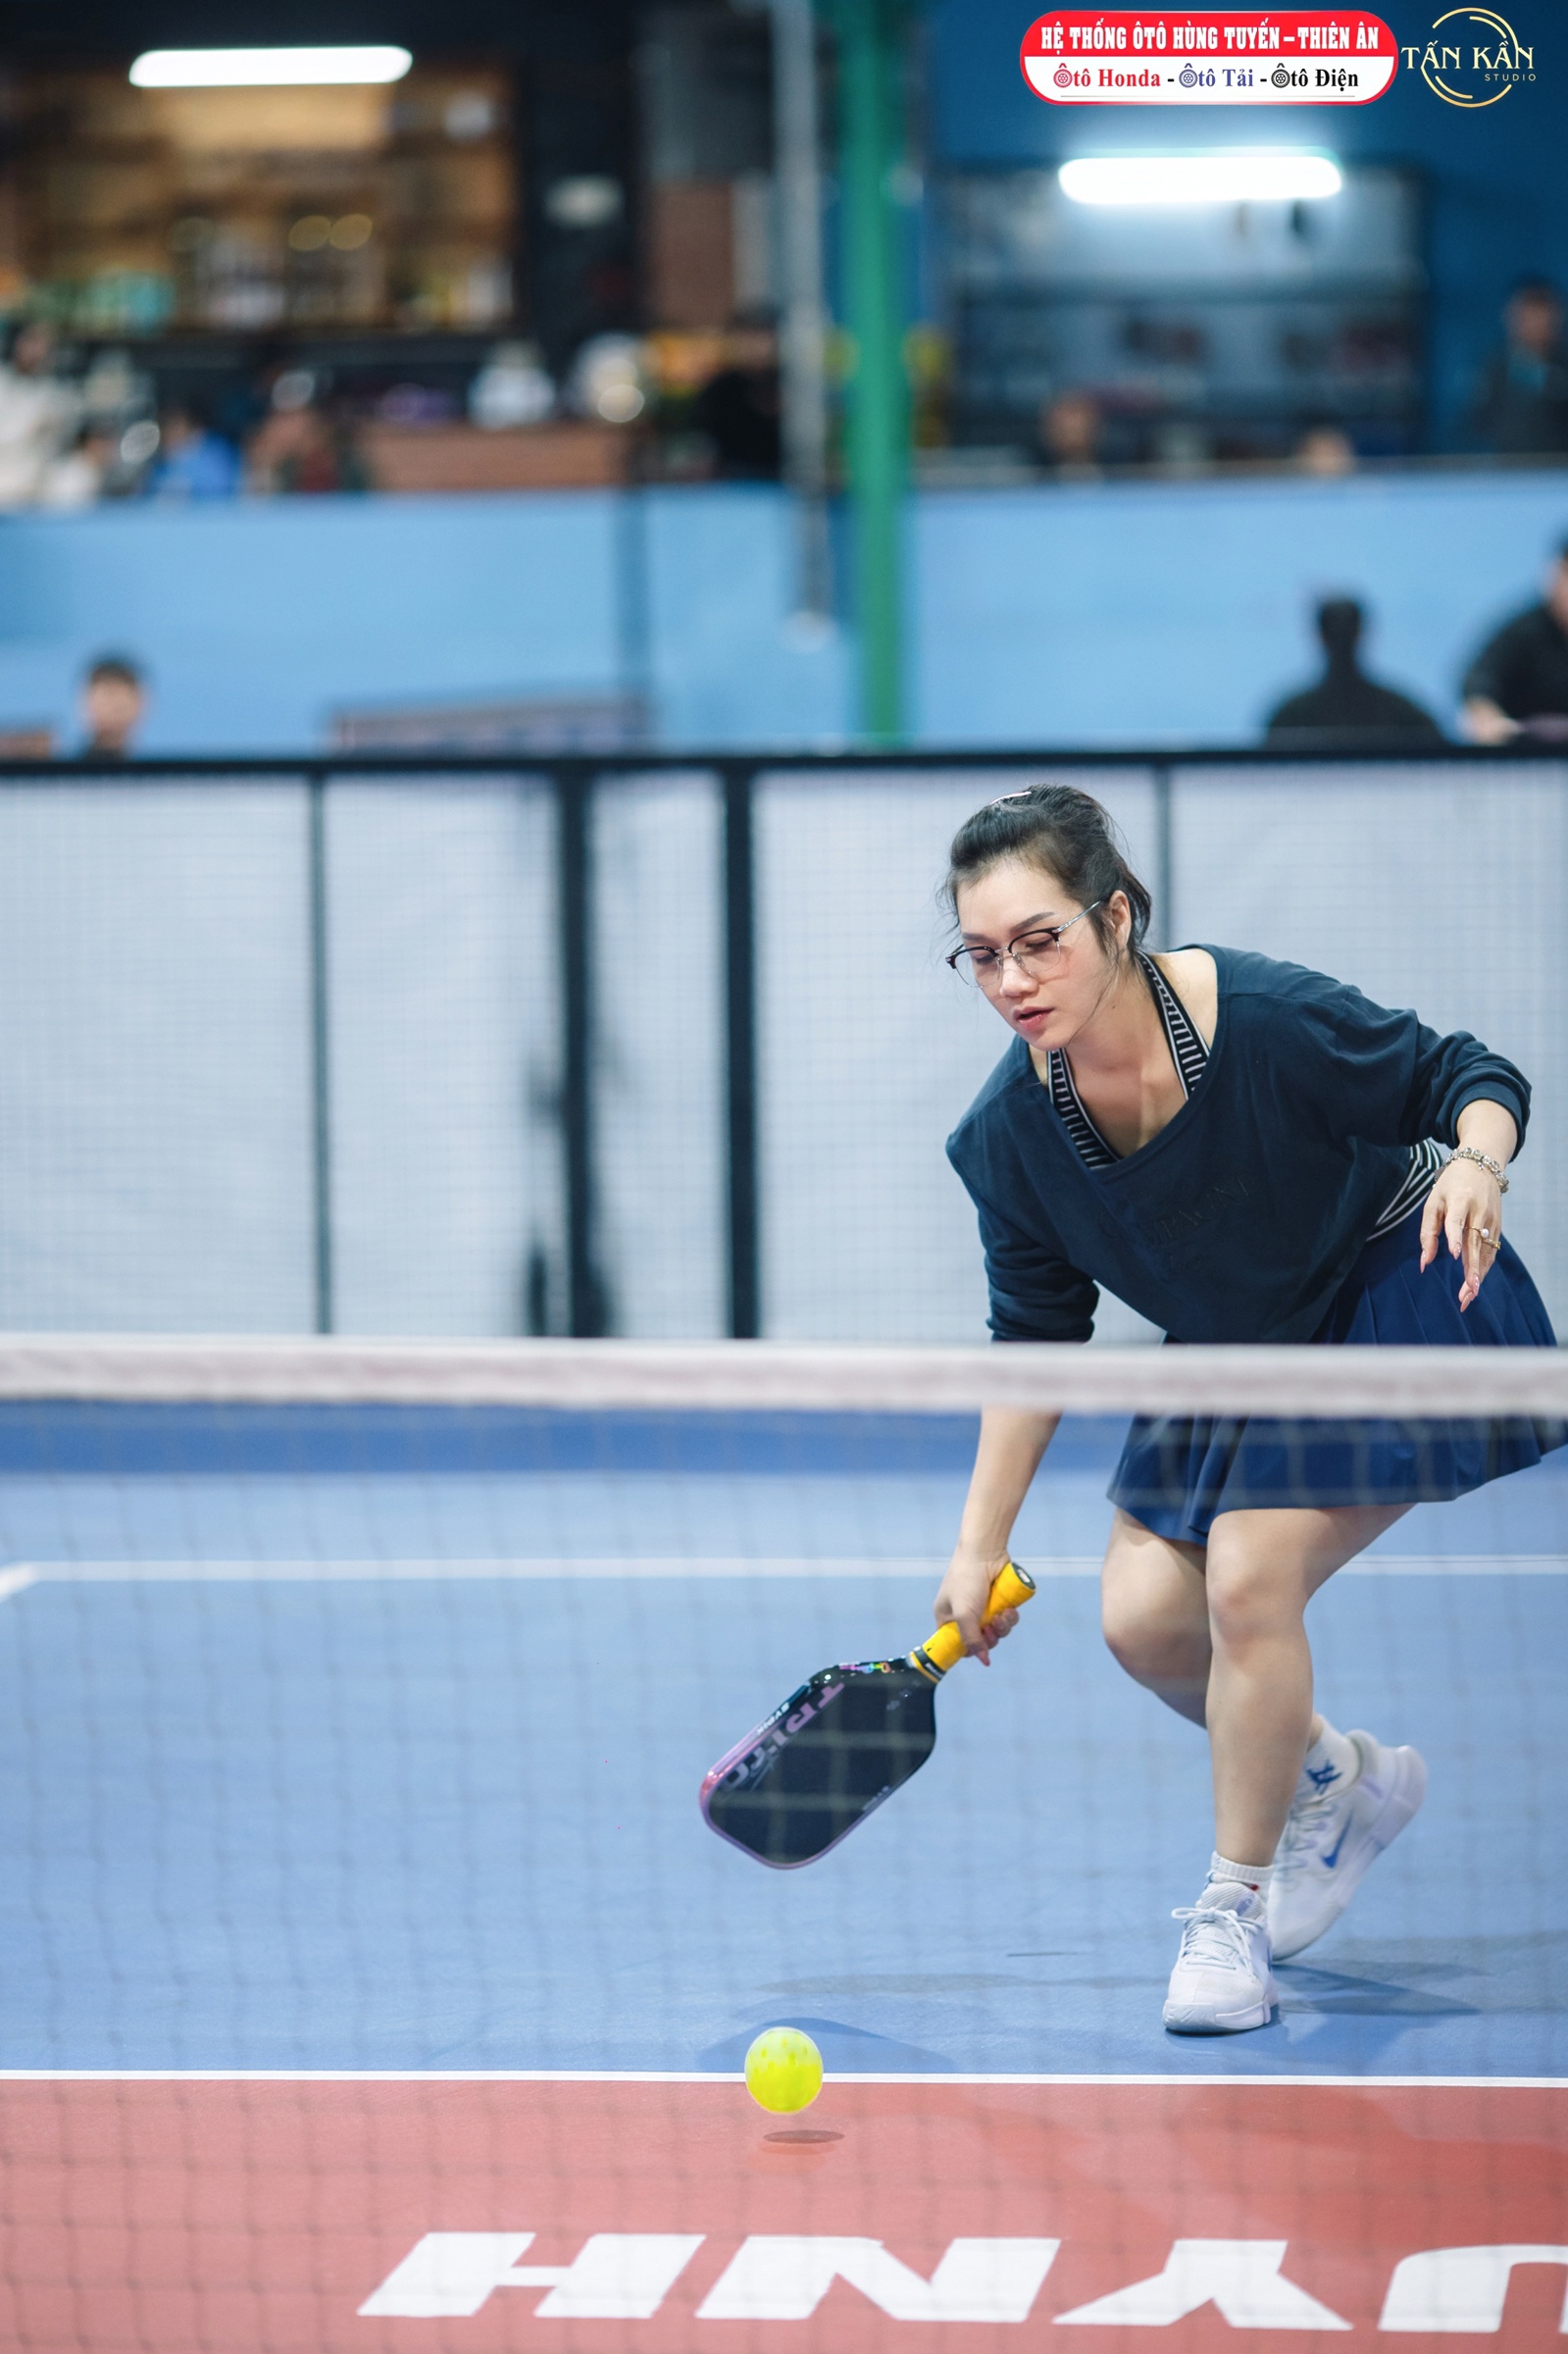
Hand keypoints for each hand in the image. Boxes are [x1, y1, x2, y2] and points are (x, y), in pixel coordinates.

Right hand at [932, 1549, 1020, 1665]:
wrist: (985, 1552)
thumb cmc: (967, 1580)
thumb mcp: (965, 1613)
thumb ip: (972, 1639)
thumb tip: (984, 1661)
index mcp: (947, 1618)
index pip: (955, 1644)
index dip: (968, 1650)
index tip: (979, 1652)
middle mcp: (964, 1614)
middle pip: (980, 1640)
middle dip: (990, 1637)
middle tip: (992, 1628)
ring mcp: (982, 1608)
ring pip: (996, 1630)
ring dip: (1002, 1627)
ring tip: (1002, 1615)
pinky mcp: (998, 1601)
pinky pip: (1006, 1619)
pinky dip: (1009, 1617)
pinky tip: (1010, 1609)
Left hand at [1419, 1158, 1502, 1311]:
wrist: (1482, 1164)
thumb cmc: (1451, 1185)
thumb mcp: (1433, 1202)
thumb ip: (1427, 1232)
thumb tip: (1423, 1263)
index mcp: (1459, 1200)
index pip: (1456, 1220)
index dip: (1455, 1237)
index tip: (1454, 1255)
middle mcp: (1479, 1210)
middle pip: (1475, 1243)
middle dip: (1471, 1269)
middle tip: (1467, 1293)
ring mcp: (1492, 1219)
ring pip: (1486, 1251)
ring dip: (1478, 1275)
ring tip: (1468, 1297)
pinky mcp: (1499, 1226)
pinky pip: (1491, 1251)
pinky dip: (1484, 1268)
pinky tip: (1475, 1283)